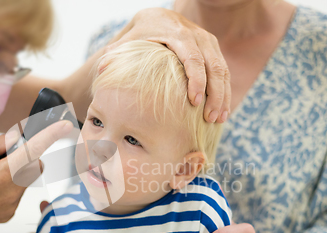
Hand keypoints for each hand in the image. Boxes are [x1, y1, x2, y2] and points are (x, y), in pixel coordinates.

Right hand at [0, 120, 72, 232]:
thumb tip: (16, 136)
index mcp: (4, 174)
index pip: (34, 150)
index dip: (51, 136)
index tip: (64, 125)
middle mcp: (14, 191)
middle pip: (34, 166)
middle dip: (26, 158)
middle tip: (1, 158)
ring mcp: (13, 205)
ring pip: (25, 180)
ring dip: (14, 173)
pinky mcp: (9, 214)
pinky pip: (16, 194)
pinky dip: (8, 187)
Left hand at [102, 7, 229, 122]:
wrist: (157, 19)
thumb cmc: (140, 35)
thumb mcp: (129, 41)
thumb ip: (116, 54)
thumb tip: (101, 69)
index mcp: (178, 34)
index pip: (192, 57)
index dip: (196, 80)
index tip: (195, 102)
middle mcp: (197, 36)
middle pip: (213, 66)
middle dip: (214, 93)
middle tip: (210, 118)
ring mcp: (208, 43)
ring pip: (222, 70)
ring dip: (223, 96)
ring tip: (218, 119)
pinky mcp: (213, 50)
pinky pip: (224, 72)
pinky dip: (225, 92)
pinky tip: (222, 112)